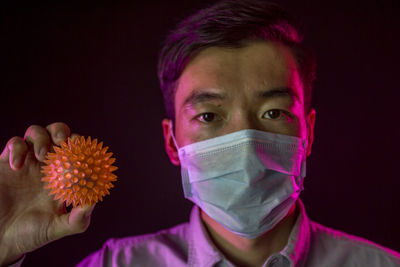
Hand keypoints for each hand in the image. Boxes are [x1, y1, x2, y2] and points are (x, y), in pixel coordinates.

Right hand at [0, 122, 94, 265]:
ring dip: (41, 137)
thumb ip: (77, 219)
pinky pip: (13, 143)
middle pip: (57, 135)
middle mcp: (45, 165)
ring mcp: (26, 161)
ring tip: (41, 154)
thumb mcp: (57, 228)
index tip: (85, 148)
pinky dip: (17, 148)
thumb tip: (93, 203)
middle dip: (62, 132)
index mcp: (62, 176)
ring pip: (36, 133)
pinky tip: (16, 166)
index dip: (82, 146)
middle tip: (63, 141)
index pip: (76, 152)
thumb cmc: (30, 234)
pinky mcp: (6, 162)